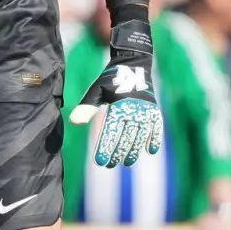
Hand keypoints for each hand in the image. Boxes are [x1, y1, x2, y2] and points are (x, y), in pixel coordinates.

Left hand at [69, 18, 163, 167]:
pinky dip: (155, 139)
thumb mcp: (97, 91)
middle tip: (110, 165)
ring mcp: (146, 111)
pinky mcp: (154, 110)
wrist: (134, 64)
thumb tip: (74, 122)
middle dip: (117, 153)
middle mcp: (133, 110)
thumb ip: (87, 107)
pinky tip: (150, 151)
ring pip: (140, 136)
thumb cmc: (110, 80)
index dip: (105, 148)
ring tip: (126, 162)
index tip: (99, 162)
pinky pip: (156, 128)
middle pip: (126, 138)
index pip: (111, 132)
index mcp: (118, 106)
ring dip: (134, 151)